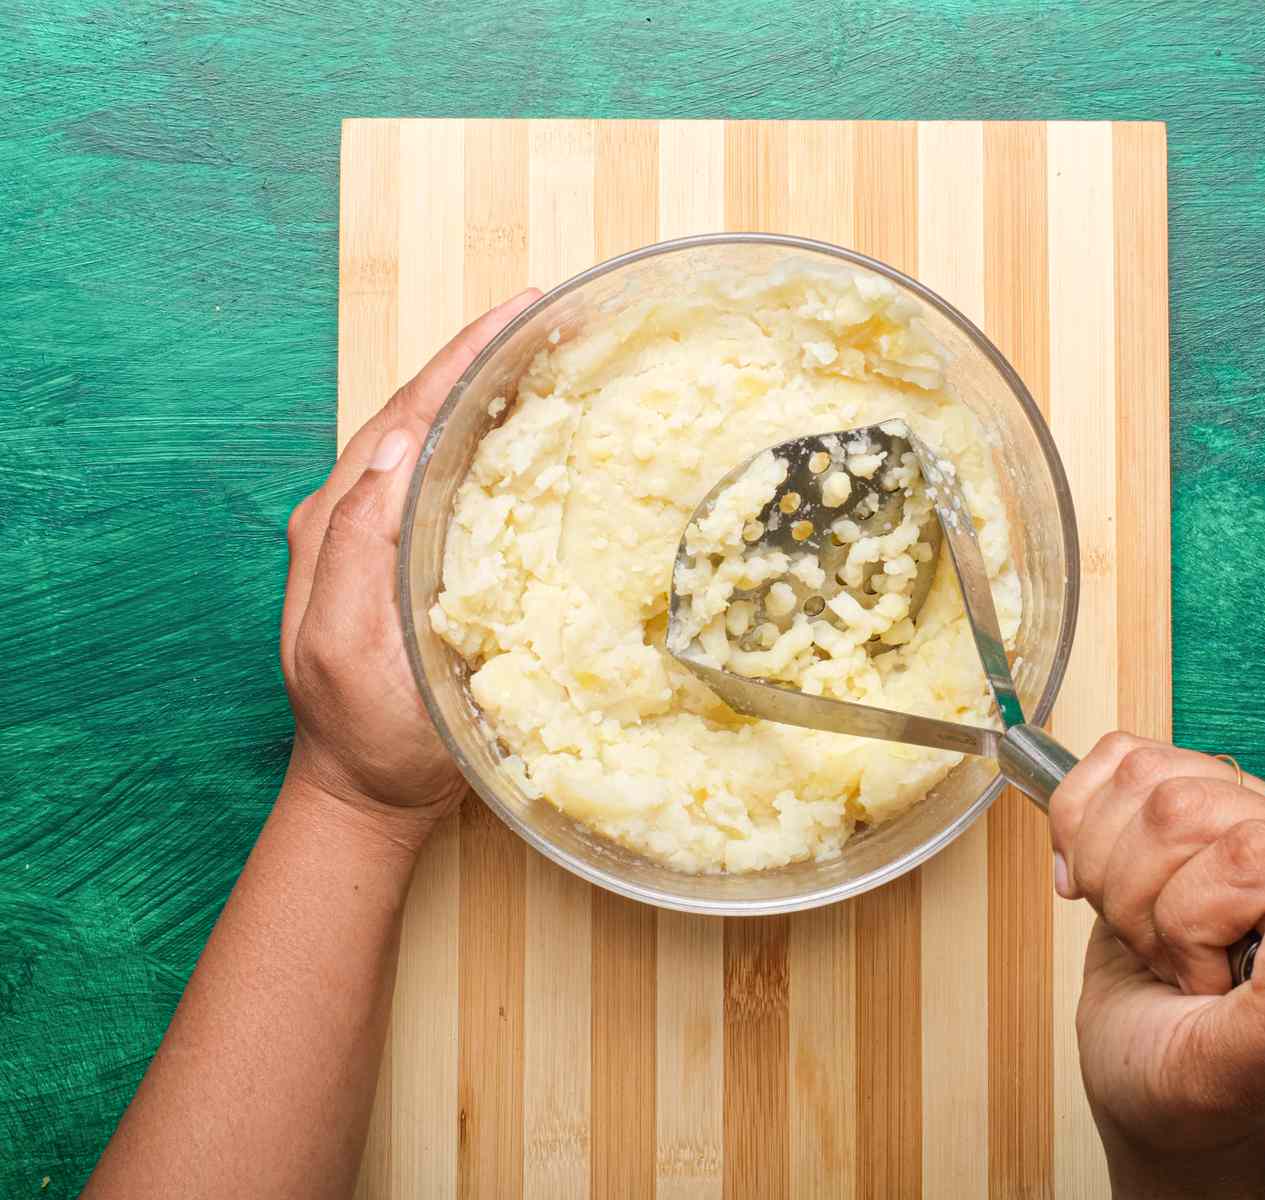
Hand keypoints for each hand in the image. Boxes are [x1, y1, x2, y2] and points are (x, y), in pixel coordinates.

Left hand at [280, 289, 539, 833]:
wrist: (365, 789)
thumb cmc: (365, 731)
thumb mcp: (347, 643)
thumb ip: (356, 545)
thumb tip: (400, 445)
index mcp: (335, 522)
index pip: (407, 412)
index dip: (463, 355)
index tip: (523, 308)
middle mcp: (353, 514)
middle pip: (422, 410)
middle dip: (482, 355)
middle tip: (552, 316)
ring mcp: (380, 535)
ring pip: (435, 438)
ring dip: (487, 389)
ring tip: (548, 352)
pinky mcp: (409, 560)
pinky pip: (449, 480)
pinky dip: (488, 441)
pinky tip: (528, 433)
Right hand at [1050, 733, 1264, 1196]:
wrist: (1147, 1081)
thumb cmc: (1191, 1092)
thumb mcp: (1238, 1076)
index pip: (1255, 848)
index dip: (1193, 914)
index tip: (1196, 981)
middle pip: (1188, 803)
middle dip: (1142, 894)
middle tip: (1164, 962)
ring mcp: (1254, 822)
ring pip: (1146, 776)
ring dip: (1109, 865)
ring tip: (1140, 930)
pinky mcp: (1196, 803)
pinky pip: (1119, 760)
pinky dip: (1081, 822)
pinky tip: (1099, 881)